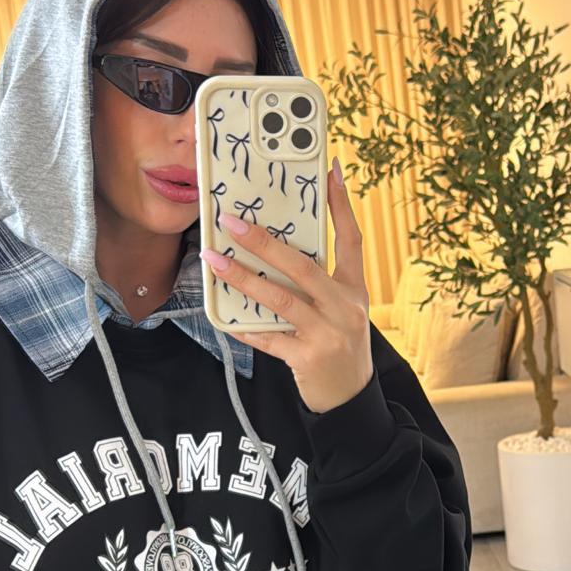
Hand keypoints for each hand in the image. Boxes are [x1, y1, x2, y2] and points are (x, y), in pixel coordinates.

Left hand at [200, 161, 373, 413]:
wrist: (352, 399)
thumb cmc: (339, 346)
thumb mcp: (342, 310)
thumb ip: (318, 284)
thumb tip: (274, 252)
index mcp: (355, 290)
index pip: (351, 239)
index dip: (341, 204)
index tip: (330, 171)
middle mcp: (345, 308)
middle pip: (302, 266)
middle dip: (263, 242)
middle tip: (231, 222)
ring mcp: (328, 334)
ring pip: (280, 299)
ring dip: (243, 277)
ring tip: (214, 260)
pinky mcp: (309, 358)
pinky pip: (269, 338)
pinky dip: (245, 326)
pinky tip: (224, 314)